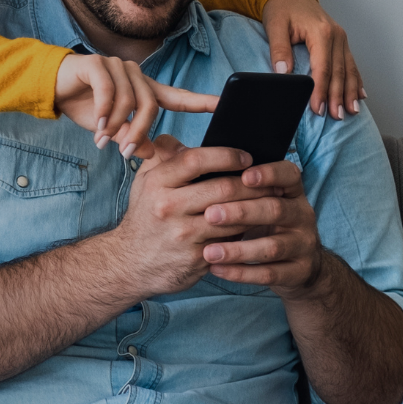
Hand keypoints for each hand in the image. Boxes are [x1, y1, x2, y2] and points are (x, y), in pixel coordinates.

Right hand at [54, 55, 217, 153]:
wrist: (52, 88)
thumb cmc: (84, 106)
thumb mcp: (110, 128)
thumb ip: (131, 137)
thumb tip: (149, 153)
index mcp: (143, 89)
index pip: (177, 96)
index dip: (200, 101)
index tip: (223, 104)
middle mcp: (135, 74)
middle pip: (151, 105)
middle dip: (140, 131)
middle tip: (127, 152)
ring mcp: (117, 66)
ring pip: (130, 100)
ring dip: (117, 125)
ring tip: (103, 139)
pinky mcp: (98, 64)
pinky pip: (109, 90)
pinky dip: (104, 111)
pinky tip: (97, 125)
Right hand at [93, 135, 275, 297]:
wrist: (131, 263)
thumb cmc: (145, 217)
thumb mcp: (145, 181)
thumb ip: (164, 156)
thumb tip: (185, 140)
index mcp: (157, 183)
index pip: (196, 160)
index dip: (226, 155)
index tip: (246, 157)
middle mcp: (167, 207)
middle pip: (221, 188)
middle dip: (252, 183)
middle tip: (269, 180)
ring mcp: (183, 235)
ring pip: (232, 217)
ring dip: (256, 208)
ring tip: (272, 200)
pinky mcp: (196, 258)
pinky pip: (231, 241)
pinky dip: (247, 232)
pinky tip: (256, 225)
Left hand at [199, 159, 326, 297]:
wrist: (299, 264)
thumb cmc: (266, 222)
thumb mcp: (261, 200)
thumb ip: (239, 186)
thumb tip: (197, 167)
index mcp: (293, 192)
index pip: (289, 175)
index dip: (269, 174)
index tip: (243, 175)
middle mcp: (302, 215)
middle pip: (275, 210)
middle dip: (241, 212)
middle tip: (210, 214)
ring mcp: (304, 245)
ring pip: (273, 247)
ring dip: (238, 250)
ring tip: (209, 251)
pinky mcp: (299, 272)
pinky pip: (269, 274)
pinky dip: (241, 273)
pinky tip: (216, 269)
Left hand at [259, 0, 364, 119]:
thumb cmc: (281, 9)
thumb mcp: (275, 26)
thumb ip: (279, 49)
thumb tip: (283, 72)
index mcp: (321, 32)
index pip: (322, 68)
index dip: (321, 90)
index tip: (318, 109)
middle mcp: (336, 35)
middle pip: (339, 72)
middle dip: (338, 96)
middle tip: (336, 116)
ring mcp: (341, 38)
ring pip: (349, 69)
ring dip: (351, 92)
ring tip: (351, 111)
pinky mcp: (341, 41)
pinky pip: (351, 63)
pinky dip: (356, 80)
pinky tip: (360, 94)